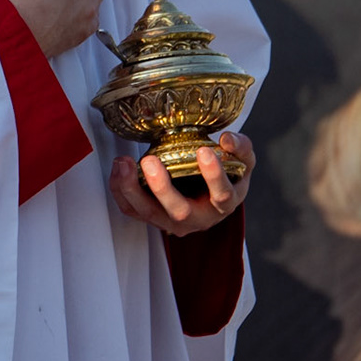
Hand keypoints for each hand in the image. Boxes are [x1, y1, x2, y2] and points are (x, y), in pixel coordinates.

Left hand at [109, 131, 252, 235]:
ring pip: (149, 213)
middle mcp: (198, 219)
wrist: (207, 195)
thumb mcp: (241, 163)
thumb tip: (227, 140)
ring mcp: (172, 221)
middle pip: (180, 212)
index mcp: (223, 205)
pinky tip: (119, 167)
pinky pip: (131, 209)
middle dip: (162, 187)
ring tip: (124, 162)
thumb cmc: (225, 177)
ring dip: (132, 188)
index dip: (214, 176)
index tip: (204, 152)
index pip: (222, 196)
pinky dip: (120, 189)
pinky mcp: (151, 217)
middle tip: (150, 160)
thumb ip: (241, 148)